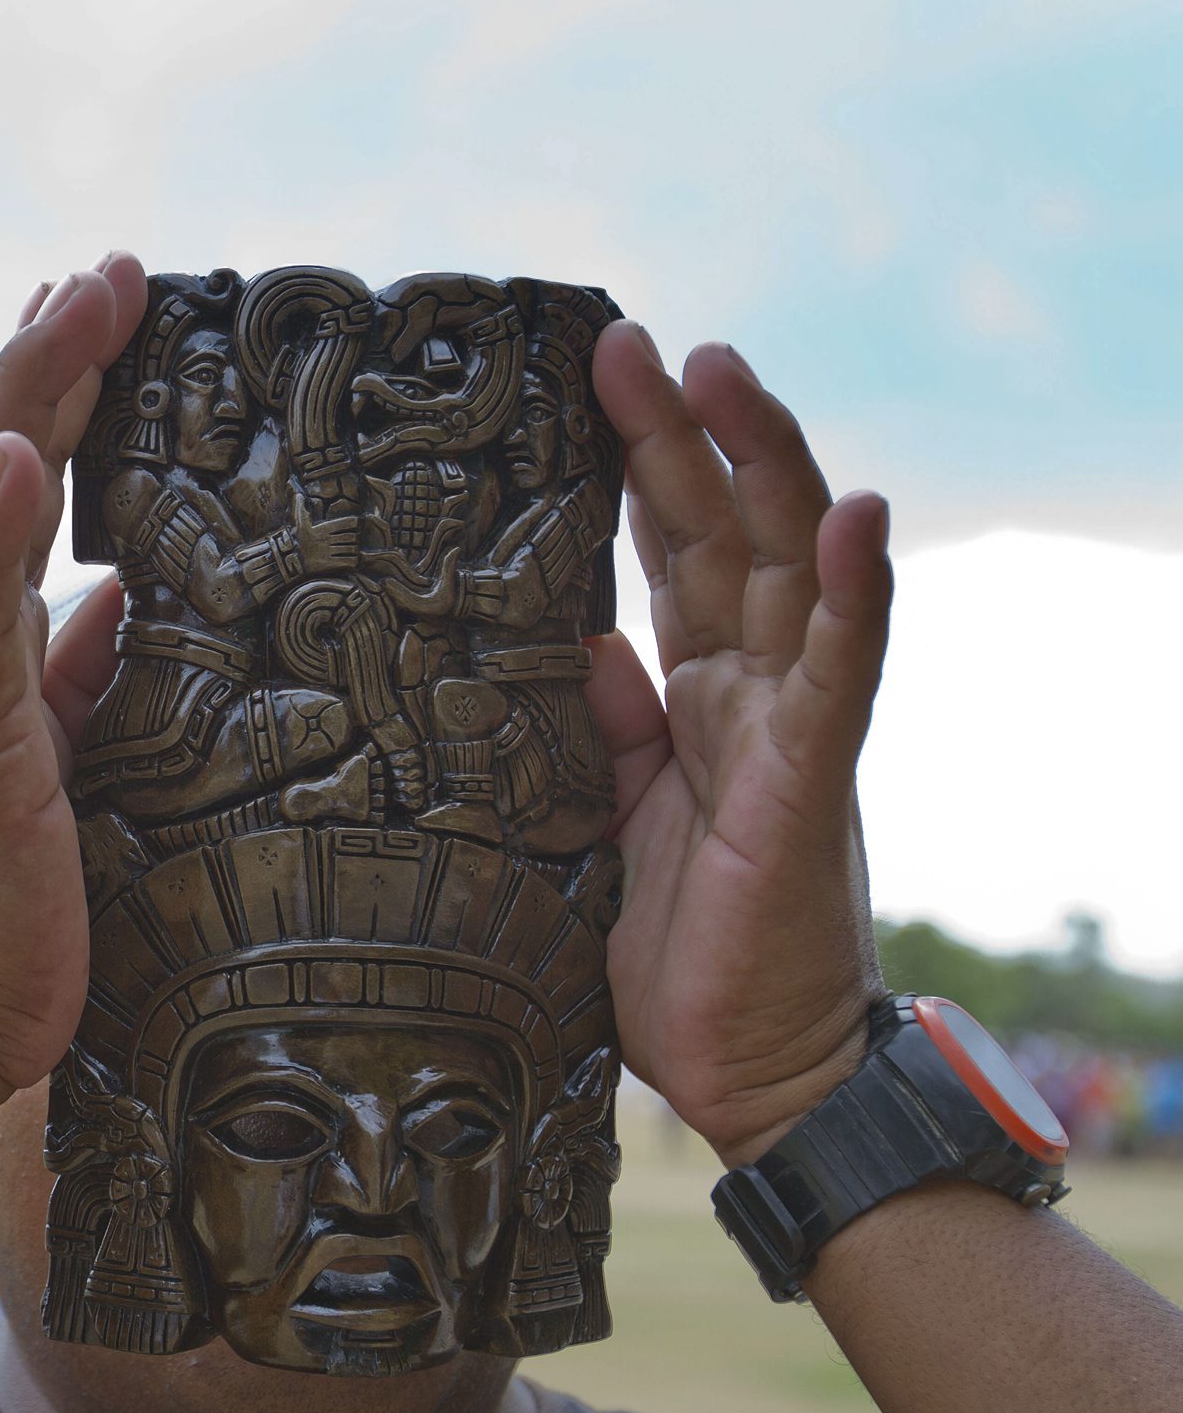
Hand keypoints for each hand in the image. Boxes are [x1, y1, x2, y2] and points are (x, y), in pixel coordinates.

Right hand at [0, 255, 148, 1111]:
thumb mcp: (60, 772)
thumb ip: (79, 679)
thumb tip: (120, 596)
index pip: (9, 497)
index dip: (51, 398)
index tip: (96, 311)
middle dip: (45, 360)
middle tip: (102, 266)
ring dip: (23, 399)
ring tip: (69, 302)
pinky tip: (16, 457)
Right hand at [292, 493, 360, 572]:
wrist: (289, 561)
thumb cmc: (295, 540)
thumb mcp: (297, 522)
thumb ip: (299, 506)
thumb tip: (296, 491)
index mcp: (324, 528)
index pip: (351, 522)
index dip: (357, 523)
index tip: (357, 525)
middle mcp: (329, 539)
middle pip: (354, 537)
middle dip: (356, 538)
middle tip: (354, 540)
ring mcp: (330, 552)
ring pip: (353, 549)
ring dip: (355, 550)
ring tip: (352, 550)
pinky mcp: (330, 565)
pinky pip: (350, 562)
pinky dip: (354, 561)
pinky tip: (350, 560)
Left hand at [584, 326, 893, 1166]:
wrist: (747, 1071)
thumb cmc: (676, 953)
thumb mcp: (599, 819)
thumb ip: (592, 728)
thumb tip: (560, 641)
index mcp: (694, 698)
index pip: (665, 556)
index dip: (633, 469)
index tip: (587, 385)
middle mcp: (749, 691)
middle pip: (718, 532)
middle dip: (679, 433)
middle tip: (630, 340)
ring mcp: (790, 725)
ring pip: (784, 567)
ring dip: (760, 463)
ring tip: (725, 371)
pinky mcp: (817, 778)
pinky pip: (842, 668)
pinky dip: (849, 587)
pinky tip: (852, 512)